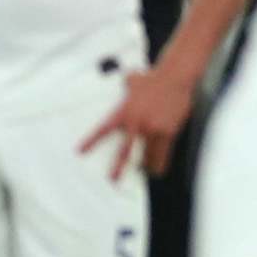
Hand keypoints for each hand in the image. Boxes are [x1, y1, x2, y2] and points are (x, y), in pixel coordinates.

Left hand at [79, 66, 194, 180]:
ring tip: (144, 172)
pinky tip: (158, 169)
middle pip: (124, 151)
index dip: (91, 141)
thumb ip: (128, 83)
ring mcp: (152, 129)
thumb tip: (127, 80)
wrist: (175, 77)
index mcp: (124, 111)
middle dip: (118, 167)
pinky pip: (163, 152)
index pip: (104, 129)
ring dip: (145, 165)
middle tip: (113, 179)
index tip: (81, 151)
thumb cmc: (155, 77)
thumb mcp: (134, 79)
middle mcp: (137, 123)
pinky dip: (160, 162)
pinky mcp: (168, 132)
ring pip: (146, 155)